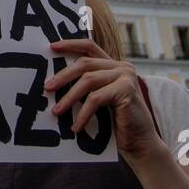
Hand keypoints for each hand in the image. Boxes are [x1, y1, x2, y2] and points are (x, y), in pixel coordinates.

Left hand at [45, 38, 162, 161]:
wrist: (140, 144)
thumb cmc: (116, 125)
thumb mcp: (99, 101)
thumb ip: (86, 88)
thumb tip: (54, 83)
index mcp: (114, 66)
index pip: (90, 46)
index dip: (70, 44)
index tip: (51, 47)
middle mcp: (122, 67)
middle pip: (84, 63)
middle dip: (63, 75)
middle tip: (47, 88)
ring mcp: (126, 77)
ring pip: (88, 80)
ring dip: (69, 97)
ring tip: (57, 111)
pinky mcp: (127, 90)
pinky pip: (96, 98)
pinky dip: (83, 113)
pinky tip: (76, 127)